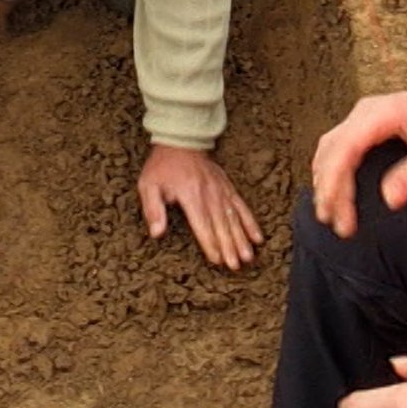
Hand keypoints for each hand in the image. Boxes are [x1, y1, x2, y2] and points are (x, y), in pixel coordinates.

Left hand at [138, 144, 264, 269]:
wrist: (181, 142)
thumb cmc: (162, 167)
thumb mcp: (148, 185)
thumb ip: (153, 209)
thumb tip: (156, 233)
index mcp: (190, 194)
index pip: (202, 223)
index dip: (210, 243)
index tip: (217, 260)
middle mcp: (209, 193)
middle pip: (221, 224)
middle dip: (229, 246)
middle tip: (235, 265)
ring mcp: (221, 190)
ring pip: (234, 218)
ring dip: (242, 238)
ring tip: (248, 257)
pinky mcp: (228, 188)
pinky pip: (242, 206)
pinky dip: (250, 222)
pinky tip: (258, 238)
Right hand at [311, 87, 406, 237]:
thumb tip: (388, 201)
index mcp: (380, 114)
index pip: (345, 149)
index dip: (336, 183)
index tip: (338, 213)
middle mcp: (365, 112)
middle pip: (331, 150)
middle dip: (327, 188)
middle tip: (333, 223)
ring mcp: (363, 115)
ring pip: (330, 148)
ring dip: (326, 180)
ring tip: (330, 214)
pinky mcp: (366, 123)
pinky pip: (338, 146)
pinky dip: (331, 170)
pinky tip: (334, 192)